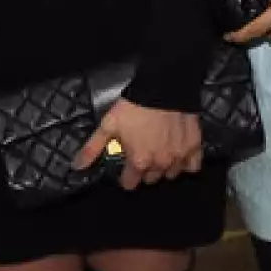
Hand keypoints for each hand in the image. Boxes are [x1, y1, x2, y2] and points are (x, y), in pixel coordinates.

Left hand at [74, 98, 201, 190]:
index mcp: (139, 161)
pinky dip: (186, 164)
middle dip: (145, 170)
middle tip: (142, 154)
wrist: (165, 86)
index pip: (130, 184)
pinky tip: (179, 155)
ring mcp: (179, 157)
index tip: (125, 168)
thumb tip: (77, 166)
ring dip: (164, 167)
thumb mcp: (109, 124)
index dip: (125, 176)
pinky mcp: (194, 147)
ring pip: (170, 174)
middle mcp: (160, 164)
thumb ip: (93, 148)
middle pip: (150, 179)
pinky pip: (192, 166)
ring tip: (159, 152)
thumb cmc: (135, 106)